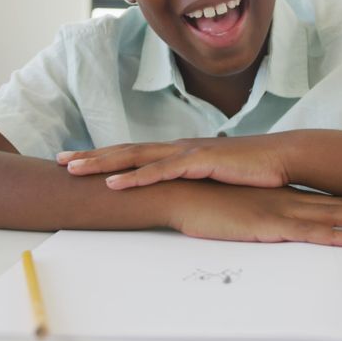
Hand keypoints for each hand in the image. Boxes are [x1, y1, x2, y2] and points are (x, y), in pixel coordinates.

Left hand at [57, 135, 288, 189]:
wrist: (283, 158)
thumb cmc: (254, 171)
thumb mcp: (218, 178)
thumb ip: (197, 182)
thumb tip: (185, 193)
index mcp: (180, 151)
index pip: (136, 153)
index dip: (106, 156)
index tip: (78, 161)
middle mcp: (178, 147)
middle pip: (126, 150)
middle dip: (91, 155)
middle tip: (59, 161)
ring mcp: (187, 152)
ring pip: (135, 157)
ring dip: (102, 163)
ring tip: (73, 170)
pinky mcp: (199, 162)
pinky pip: (160, 171)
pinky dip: (134, 177)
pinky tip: (112, 184)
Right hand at [167, 183, 341, 247]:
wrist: (183, 191)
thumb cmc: (208, 201)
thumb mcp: (241, 206)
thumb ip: (260, 210)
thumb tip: (269, 216)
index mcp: (286, 196)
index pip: (332, 200)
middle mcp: (291, 200)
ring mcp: (284, 211)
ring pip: (337, 217)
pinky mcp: (271, 224)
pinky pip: (311, 233)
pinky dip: (338, 237)